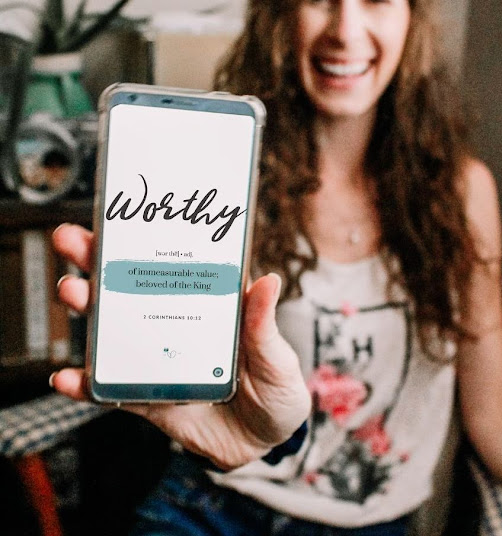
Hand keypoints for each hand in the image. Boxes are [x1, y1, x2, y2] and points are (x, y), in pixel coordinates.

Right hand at [52, 224, 310, 469]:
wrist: (262, 444)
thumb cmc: (276, 389)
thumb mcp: (277, 357)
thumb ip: (264, 327)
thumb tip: (269, 281)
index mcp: (209, 303)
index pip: (175, 263)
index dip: (148, 239)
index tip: (122, 215)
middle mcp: (176, 321)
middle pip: (133, 285)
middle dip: (99, 259)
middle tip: (71, 239)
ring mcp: (157, 356)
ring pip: (114, 327)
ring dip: (86, 306)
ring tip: (70, 290)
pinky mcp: (146, 395)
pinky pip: (110, 388)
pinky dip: (85, 383)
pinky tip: (66, 377)